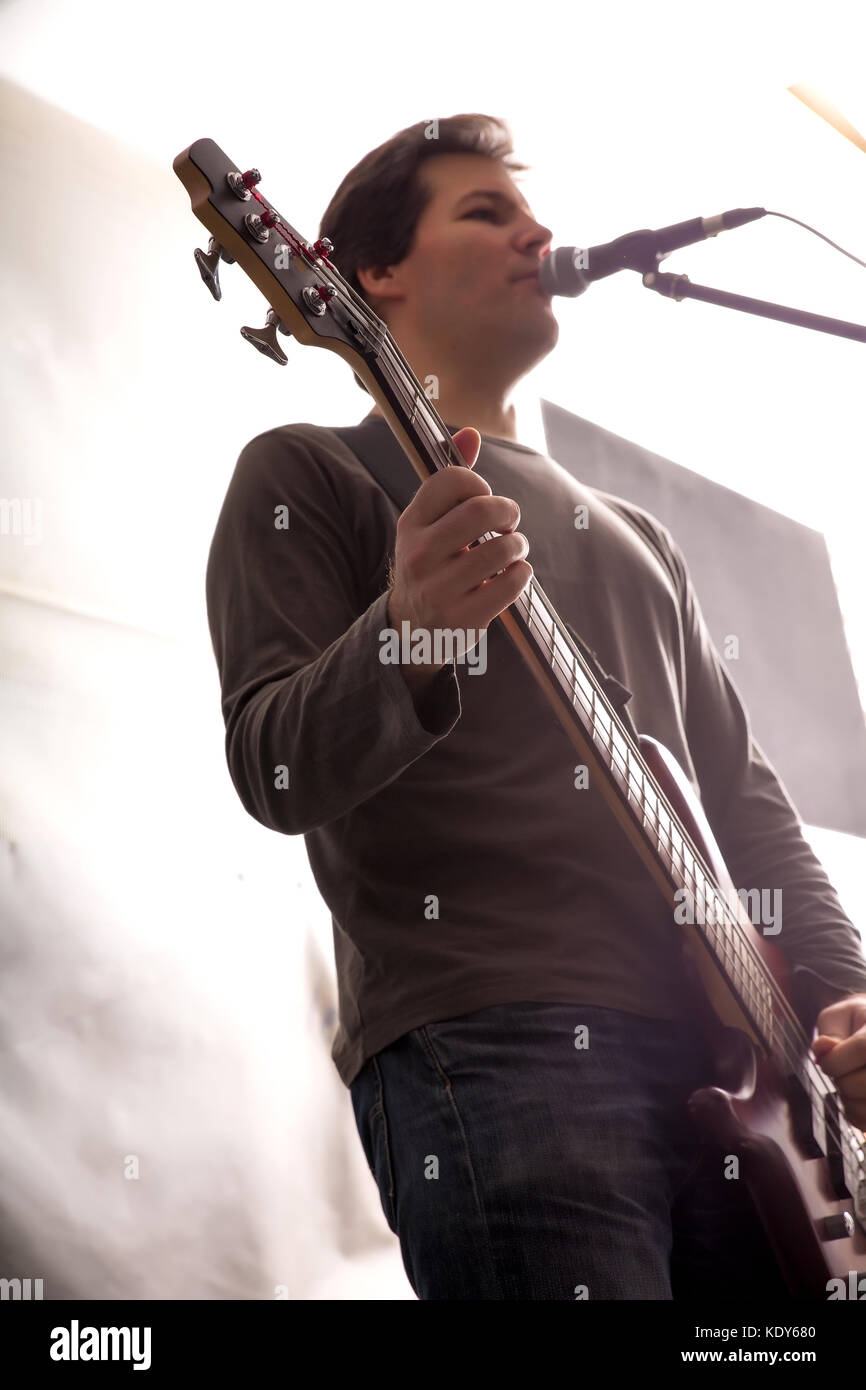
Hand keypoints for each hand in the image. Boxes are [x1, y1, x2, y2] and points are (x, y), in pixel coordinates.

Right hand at [387, 426, 531, 689]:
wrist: (411, 631)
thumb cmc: (430, 565)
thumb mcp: (428, 525)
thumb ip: (451, 481)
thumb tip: (472, 433)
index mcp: (411, 524)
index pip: (453, 480)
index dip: (480, 484)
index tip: (484, 498)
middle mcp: (420, 555)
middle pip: (482, 511)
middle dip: (508, 512)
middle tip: (510, 522)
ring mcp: (440, 589)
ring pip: (502, 549)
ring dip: (518, 545)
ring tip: (514, 549)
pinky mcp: (463, 618)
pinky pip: (512, 583)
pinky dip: (521, 574)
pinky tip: (512, 575)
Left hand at [811, 992, 865, 1129]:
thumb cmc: (859, 1024)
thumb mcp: (842, 1016)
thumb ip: (831, 1030)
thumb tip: (824, 1048)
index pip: (863, 1048)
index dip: (836, 1060)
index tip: (827, 1061)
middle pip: (863, 1083)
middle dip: (841, 1081)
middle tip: (842, 1071)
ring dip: (848, 1100)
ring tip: (852, 1082)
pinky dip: (856, 1114)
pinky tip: (858, 1097)